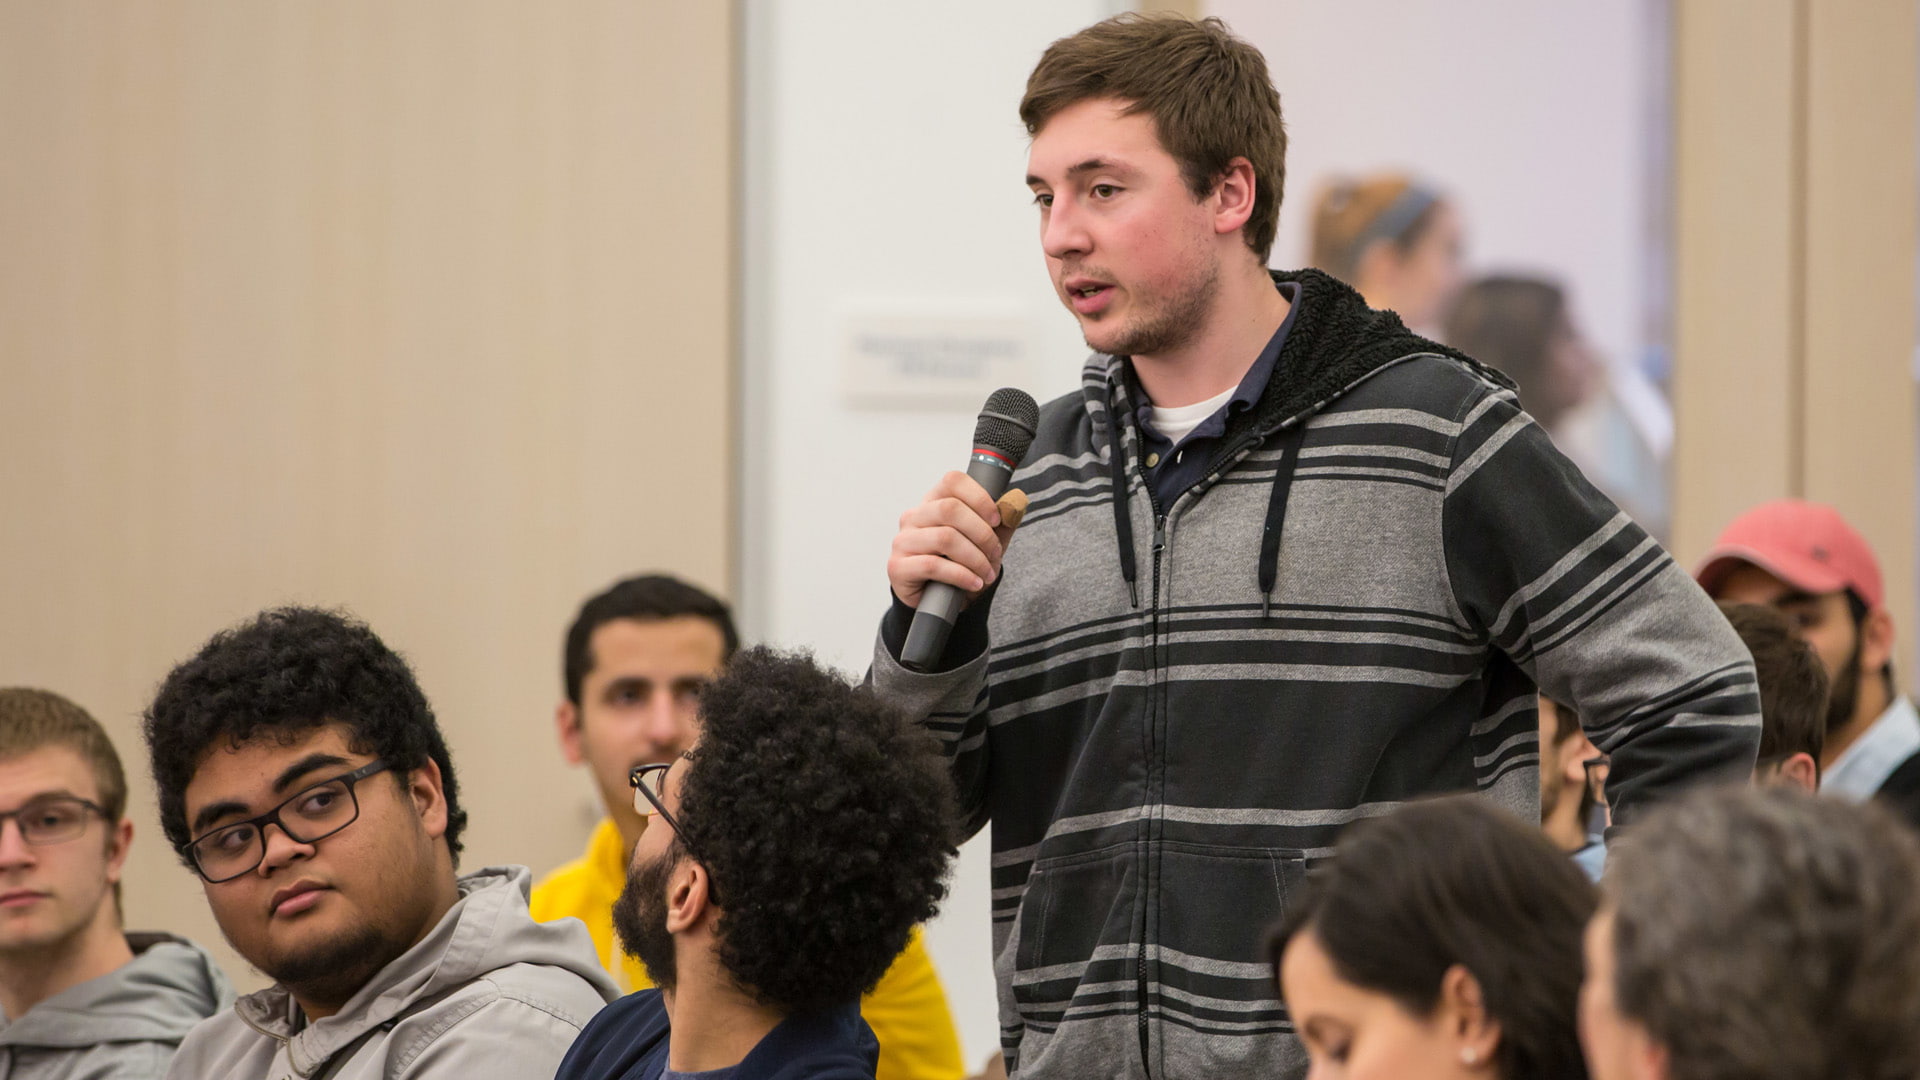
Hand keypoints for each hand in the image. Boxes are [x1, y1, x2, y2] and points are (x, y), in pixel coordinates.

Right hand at [888, 472, 1022, 607]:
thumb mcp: (984, 542)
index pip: (953, 481)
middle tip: (995, 553)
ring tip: (986, 573)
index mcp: (934, 501)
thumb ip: (1001, 523)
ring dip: (975, 558)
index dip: (979, 497)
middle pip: (950, 509)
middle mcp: (914, 516)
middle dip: (982, 534)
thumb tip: (1017, 502)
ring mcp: (903, 541)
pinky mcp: (898, 566)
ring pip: (945, 538)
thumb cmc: (959, 564)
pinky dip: (961, 575)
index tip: (996, 520)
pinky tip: (974, 583)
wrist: (937, 599)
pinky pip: (933, 565)